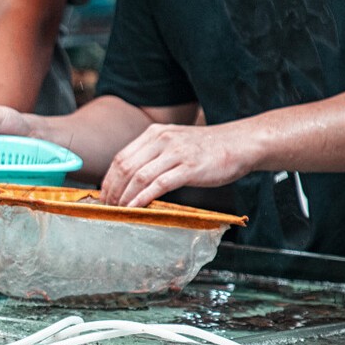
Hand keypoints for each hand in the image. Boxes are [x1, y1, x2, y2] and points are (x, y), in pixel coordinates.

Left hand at [101, 122, 258, 207]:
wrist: (241, 143)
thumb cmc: (208, 148)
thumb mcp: (175, 143)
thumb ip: (153, 155)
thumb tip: (130, 179)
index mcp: (155, 133)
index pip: (121, 157)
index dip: (108, 179)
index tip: (103, 195)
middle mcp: (162, 140)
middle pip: (125, 167)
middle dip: (112, 190)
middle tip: (107, 207)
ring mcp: (176, 153)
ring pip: (138, 177)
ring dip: (124, 197)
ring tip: (118, 210)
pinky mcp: (189, 168)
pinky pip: (158, 185)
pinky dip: (142, 198)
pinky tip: (134, 208)